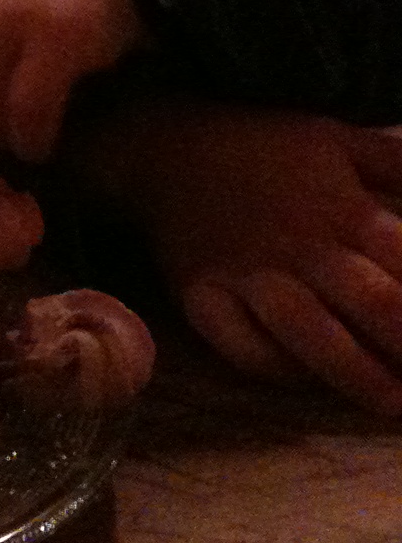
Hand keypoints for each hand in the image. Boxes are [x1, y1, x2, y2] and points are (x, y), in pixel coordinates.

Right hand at [78, 101, 401, 414]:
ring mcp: (247, 275)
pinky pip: (238, 343)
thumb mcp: (340, 139)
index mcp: (344, 211)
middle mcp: (300, 248)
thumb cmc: (263, 145)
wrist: (164, 146)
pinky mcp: (201, 295)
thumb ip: (399, 165)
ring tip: (388, 403)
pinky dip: (272, 366)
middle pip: (371, 305)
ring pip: (308, 333)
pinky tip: (301, 376)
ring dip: (354, 371)